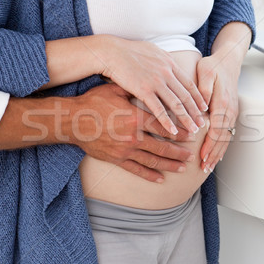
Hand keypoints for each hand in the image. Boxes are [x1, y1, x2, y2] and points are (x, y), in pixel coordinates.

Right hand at [72, 83, 194, 182]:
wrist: (72, 121)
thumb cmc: (92, 102)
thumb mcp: (115, 90)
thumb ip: (135, 90)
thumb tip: (150, 84)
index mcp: (135, 118)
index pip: (164, 126)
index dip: (180, 131)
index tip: (191, 134)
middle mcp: (133, 136)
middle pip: (162, 146)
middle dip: (179, 152)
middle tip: (191, 155)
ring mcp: (125, 150)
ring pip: (153, 160)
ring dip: (169, 164)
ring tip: (182, 167)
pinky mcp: (116, 159)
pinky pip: (136, 169)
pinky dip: (149, 174)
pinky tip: (160, 178)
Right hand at [100, 36, 207, 134]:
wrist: (111, 51)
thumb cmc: (126, 51)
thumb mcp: (151, 51)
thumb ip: (162, 60)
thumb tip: (168, 64)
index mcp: (169, 63)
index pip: (188, 83)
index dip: (198, 97)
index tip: (204, 108)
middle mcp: (166, 72)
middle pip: (186, 96)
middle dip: (196, 111)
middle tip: (202, 124)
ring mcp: (156, 81)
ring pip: (176, 104)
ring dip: (186, 119)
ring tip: (193, 131)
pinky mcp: (143, 90)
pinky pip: (158, 109)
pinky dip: (167, 122)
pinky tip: (173, 131)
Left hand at [196, 54, 240, 172]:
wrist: (229, 61)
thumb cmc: (214, 66)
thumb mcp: (205, 72)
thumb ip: (204, 90)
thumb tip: (201, 106)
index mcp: (222, 102)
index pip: (217, 129)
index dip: (210, 144)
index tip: (202, 156)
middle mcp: (230, 110)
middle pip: (223, 138)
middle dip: (213, 154)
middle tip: (204, 168)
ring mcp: (232, 113)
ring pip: (226, 138)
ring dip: (218, 154)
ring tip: (208, 167)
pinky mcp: (230, 114)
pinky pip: (227, 134)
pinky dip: (221, 146)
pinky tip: (215, 156)